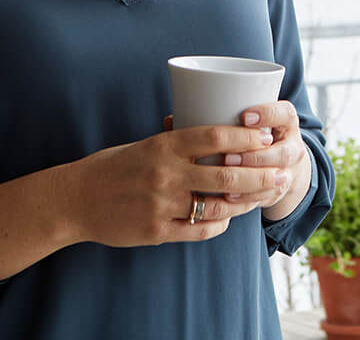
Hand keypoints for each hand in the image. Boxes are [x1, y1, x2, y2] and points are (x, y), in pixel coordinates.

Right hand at [67, 123, 286, 247]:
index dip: (245, 136)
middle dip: (260, 174)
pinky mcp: (157, 231)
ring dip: (246, 203)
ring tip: (265, 196)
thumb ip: (175, 140)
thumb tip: (208, 129)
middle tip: (282, 172)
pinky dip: (219, 224)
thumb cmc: (112, 167)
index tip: (265, 134)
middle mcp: (166, 174)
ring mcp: (162, 205)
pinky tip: (229, 218)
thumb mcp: (144, 144)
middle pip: (225, 175)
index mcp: (163, 146)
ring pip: (218, 206)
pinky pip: (199, 230)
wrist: (77, 199)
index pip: (213, 136)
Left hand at [232, 101, 311, 218]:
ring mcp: (289, 171)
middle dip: (256, 157)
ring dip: (251, 181)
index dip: (268, 115)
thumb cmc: (258, 132)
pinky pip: (267, 198)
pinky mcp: (278, 191)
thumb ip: (235, 111)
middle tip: (229, 158)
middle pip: (283, 153)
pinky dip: (247, 199)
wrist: (283, 162)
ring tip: (226, 181)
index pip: (285, 114)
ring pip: (277, 179)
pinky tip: (228, 197)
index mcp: (287, 122)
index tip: (245, 117)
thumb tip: (198, 104)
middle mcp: (293, 147)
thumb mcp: (255, 117)